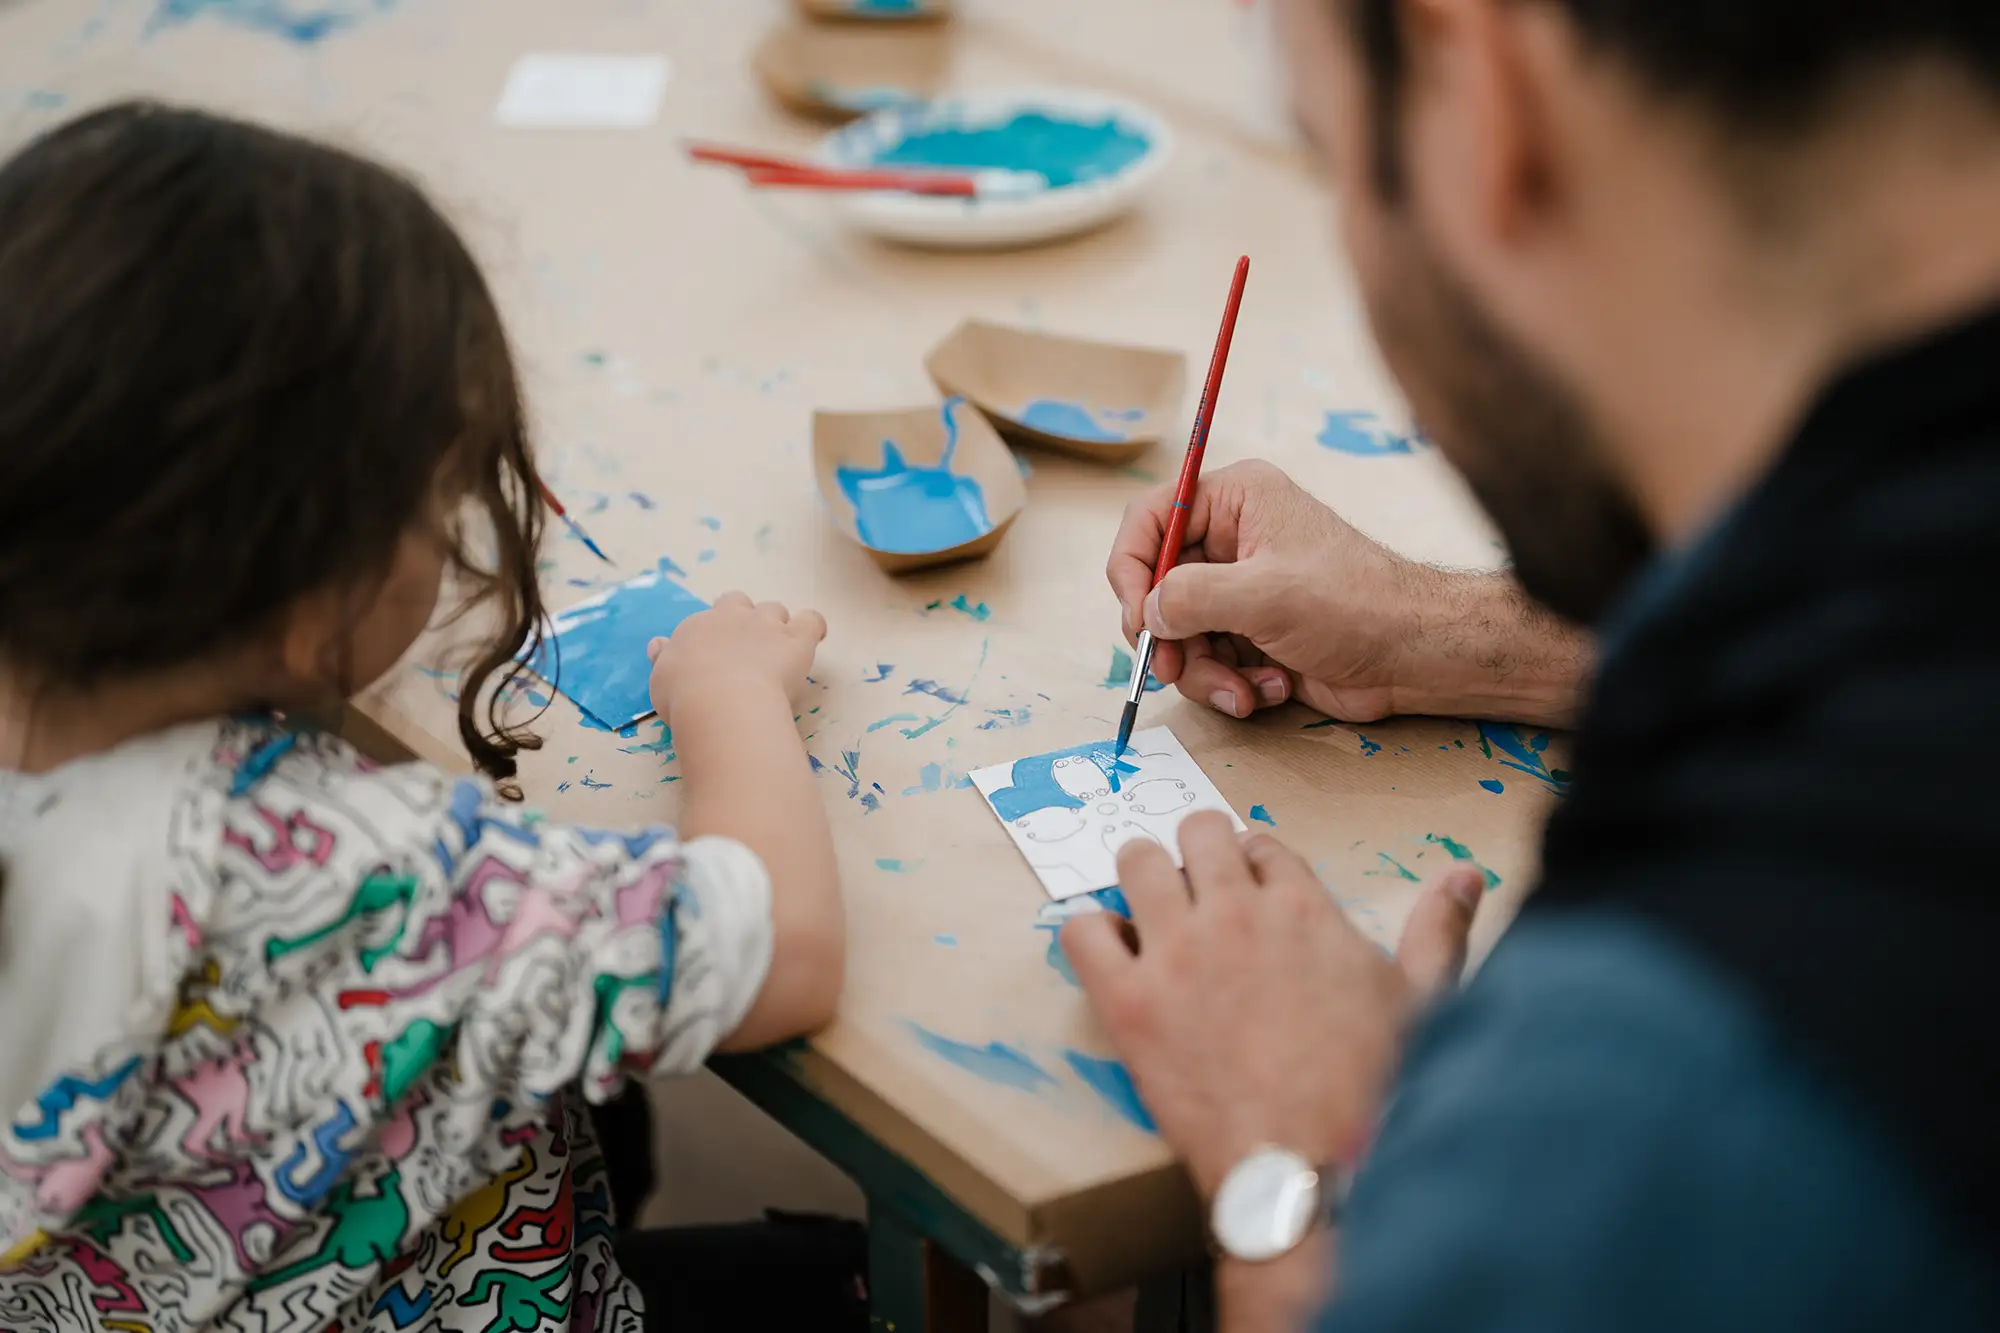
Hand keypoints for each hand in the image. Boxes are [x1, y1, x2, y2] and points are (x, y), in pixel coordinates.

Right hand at [648, 592, 826, 717]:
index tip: (720, 653)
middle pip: (741, 603)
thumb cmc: (684, 696)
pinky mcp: (797, 639)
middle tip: (747, 648)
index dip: (718, 632)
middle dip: (745, 618)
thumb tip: (658, 643)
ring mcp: (768, 625)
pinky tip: (813, 637)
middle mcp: (733, 617)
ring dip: (778, 625)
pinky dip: (814, 627)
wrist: (721, 702)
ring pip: (776, 610)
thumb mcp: (662, 679)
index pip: (710, 617)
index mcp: (700, 626)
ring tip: (779, 651)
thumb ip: (664, 658)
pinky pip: (812, 620)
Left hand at [1061, 813, 1481, 1199]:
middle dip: (1195, 852)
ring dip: (1140, 876)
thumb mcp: (1425, 1002)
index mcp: (1303, 908)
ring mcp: (1176, 954)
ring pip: (1136, 863)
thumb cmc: (1372, 1093)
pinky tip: (1108, 952)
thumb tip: (1464, 875)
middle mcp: (1235, 914)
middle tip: (1193, 887)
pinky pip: (1082, 932)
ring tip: (1146, 908)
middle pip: (1197, 835)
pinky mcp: (1130, 1003)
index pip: (1262, 845)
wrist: (1312, 1168)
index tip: (1247, 885)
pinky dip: (1089, 932)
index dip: (1251, 861)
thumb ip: (1438, 929)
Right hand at [1107, 460, 1421, 720]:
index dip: (1132, 569)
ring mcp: (1240, 590)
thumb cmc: (1354, 604)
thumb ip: (1190, 599)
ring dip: (1204, 672)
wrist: (1412, 656)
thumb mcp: (1263, 594)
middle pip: (1157, 587)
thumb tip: (1147, 614)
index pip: (1151, 519)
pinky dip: (1230, 683)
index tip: (1138, 618)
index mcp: (1235, 500)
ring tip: (1243, 690)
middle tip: (1172, 669)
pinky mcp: (1251, 633)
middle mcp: (1231, 540)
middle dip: (1168, 638)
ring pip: (1180, 635)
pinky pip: (1209, 661)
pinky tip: (1270, 687)